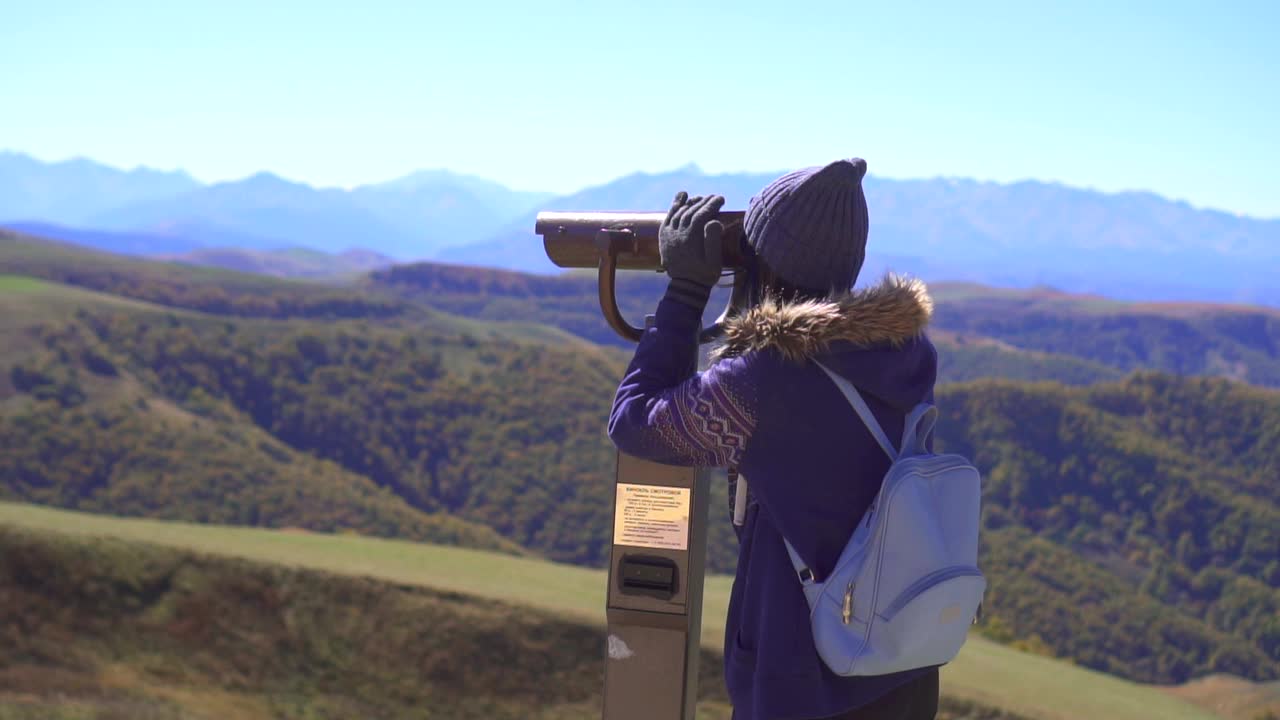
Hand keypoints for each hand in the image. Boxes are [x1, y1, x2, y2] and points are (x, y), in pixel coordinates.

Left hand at [660, 192, 724, 308]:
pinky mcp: (664, 235)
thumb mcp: (714, 262)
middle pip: (691, 211)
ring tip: (702, 198)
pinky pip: (669, 216)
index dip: (712, 204)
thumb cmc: (704, 274)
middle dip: (704, 202)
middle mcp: (677, 234)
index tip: (721, 198)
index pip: (701, 215)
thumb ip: (714, 241)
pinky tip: (683, 196)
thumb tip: (714, 221)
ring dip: (691, 202)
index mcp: (690, 239)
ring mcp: (669, 234)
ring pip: (680, 212)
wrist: (685, 286)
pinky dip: (676, 205)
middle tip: (715, 197)